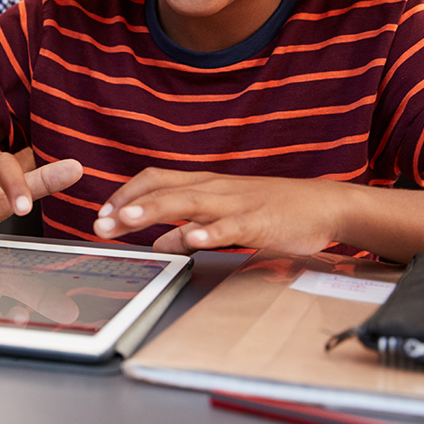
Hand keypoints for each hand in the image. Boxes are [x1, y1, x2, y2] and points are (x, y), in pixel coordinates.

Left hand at [92, 168, 343, 255]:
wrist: (322, 204)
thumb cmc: (271, 211)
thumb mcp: (223, 218)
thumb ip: (189, 227)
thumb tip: (158, 243)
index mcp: (204, 184)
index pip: (155, 180)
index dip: (126, 193)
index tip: (103, 212)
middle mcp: (214, 188)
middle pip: (164, 190)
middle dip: (128, 206)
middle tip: (100, 223)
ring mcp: (235, 204)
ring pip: (190, 202)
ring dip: (156, 210)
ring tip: (129, 220)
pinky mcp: (258, 222)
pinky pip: (230, 227)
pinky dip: (210, 233)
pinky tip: (192, 241)